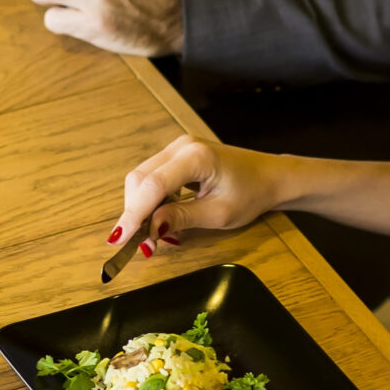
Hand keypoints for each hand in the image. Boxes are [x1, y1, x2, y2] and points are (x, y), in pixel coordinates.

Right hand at [111, 135, 291, 255]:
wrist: (270, 176)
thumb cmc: (251, 194)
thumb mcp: (219, 214)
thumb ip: (182, 218)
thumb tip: (150, 231)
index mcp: (196, 157)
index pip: (153, 185)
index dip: (134, 214)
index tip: (120, 240)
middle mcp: (181, 145)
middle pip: (140, 179)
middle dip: (134, 212)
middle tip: (140, 243)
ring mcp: (177, 147)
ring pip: (142, 177)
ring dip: (140, 207)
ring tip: (151, 234)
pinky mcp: (176, 154)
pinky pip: (152, 176)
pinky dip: (149, 199)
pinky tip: (160, 217)